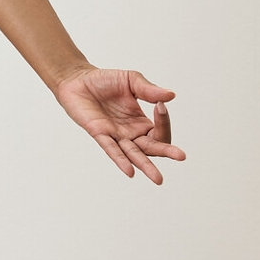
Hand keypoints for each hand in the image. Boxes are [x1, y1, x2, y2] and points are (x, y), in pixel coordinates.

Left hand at [52, 66, 184, 182]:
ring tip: (158, 179)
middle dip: (166, 151)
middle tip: (182, 156)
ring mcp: (115, 135)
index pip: (159, 131)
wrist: (78, 80)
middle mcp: (129, 132)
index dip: (164, 121)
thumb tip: (171, 96)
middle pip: (151, 147)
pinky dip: (121, 160)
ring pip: (133, 155)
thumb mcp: (132, 81)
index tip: (161, 106)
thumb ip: (149, 90)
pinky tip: (130, 171)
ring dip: (146, 165)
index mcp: (140, 122)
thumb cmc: (105, 81)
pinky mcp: (99, 134)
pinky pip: (112, 150)